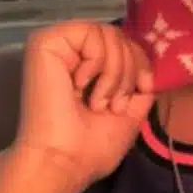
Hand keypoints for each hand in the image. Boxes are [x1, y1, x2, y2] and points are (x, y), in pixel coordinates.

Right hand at [13, 21, 154, 191]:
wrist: (64, 160)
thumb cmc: (92, 145)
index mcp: (87, 67)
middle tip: (112, 105)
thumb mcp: (131, 111)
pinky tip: (79, 86)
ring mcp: (59, 44)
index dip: (141, 64)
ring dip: (114, 73)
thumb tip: (147, 66)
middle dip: (127, 72)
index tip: (142, 91)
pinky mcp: (46, 41)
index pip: (125, 44)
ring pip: (109, 33)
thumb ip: (139, 82)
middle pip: (120, 37)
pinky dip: (97, 62)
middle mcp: (72, 51)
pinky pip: (92, 32)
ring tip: (97, 102)